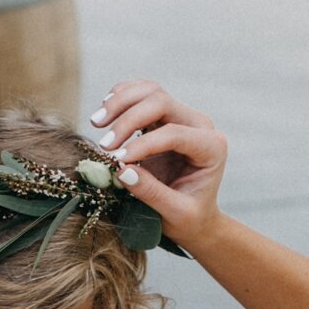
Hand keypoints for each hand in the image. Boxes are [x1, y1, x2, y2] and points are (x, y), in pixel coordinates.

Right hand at [89, 80, 227, 246]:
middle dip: (128, 119)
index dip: (143, 144)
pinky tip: (104, 113)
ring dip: (119, 102)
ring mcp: (182, 117)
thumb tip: (121, 169)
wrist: (195, 217)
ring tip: (96, 123)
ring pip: (150, 91)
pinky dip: (121, 97)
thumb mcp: (175, 214)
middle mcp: (200, 126)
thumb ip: (151, 193)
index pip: (174, 133)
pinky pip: (142, 93)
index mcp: (211, 148)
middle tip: (103, 144)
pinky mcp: (164, 116)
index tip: (117, 160)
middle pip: (161, 102)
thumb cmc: (189, 218)